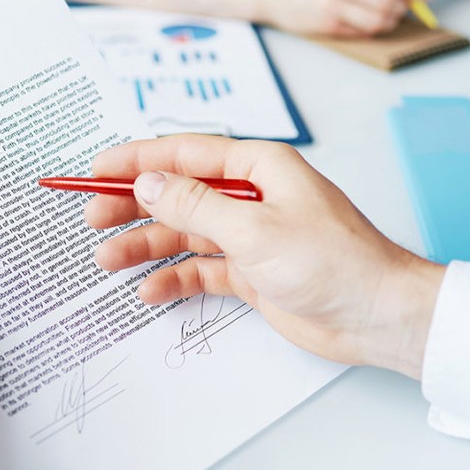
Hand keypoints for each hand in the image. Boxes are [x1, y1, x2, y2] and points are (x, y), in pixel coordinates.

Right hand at [85, 136, 443, 377]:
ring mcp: (251, 236)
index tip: (96, 170)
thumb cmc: (332, 261)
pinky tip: (150, 289)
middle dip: (134, 205)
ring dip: (147, 245)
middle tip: (92, 218)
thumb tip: (148, 183)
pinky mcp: (253, 273)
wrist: (377, 315)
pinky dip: (175, 278)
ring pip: (185, 234)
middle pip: (179, 193)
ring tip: (107, 260)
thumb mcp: (255, 230)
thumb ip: (195, 206)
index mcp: (258, 167)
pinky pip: (203, 269)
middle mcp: (251, 196)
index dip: (137, 159)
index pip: (185, 154)